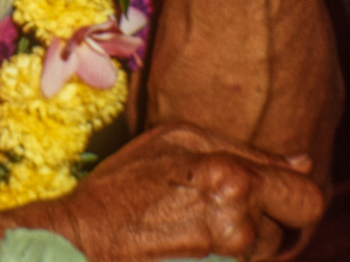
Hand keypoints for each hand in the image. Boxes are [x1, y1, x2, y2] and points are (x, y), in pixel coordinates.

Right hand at [51, 123, 323, 261]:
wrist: (88, 239)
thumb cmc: (127, 182)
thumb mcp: (177, 140)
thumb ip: (246, 151)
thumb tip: (301, 163)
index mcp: (230, 175)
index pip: (303, 194)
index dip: (292, 191)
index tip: (276, 188)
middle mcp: (237, 220)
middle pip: (293, 225)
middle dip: (278, 216)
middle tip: (244, 207)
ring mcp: (229, 255)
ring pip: (271, 248)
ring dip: (250, 237)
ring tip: (204, 221)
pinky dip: (232, 255)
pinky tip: (197, 242)